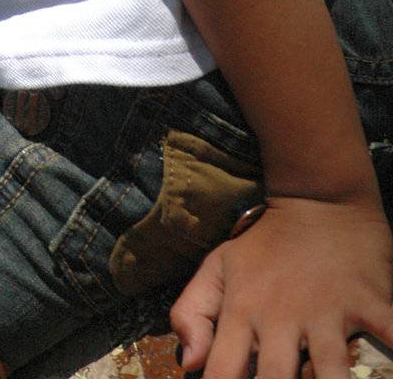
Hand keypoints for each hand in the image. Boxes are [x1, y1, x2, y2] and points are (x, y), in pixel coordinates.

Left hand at [171, 195, 392, 378]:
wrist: (317, 199)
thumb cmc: (265, 245)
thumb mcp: (218, 268)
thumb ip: (193, 314)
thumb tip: (188, 365)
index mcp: (243, 311)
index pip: (222, 371)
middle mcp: (283, 316)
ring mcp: (328, 310)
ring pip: (334, 370)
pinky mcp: (369, 301)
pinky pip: (390, 331)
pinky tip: (392, 368)